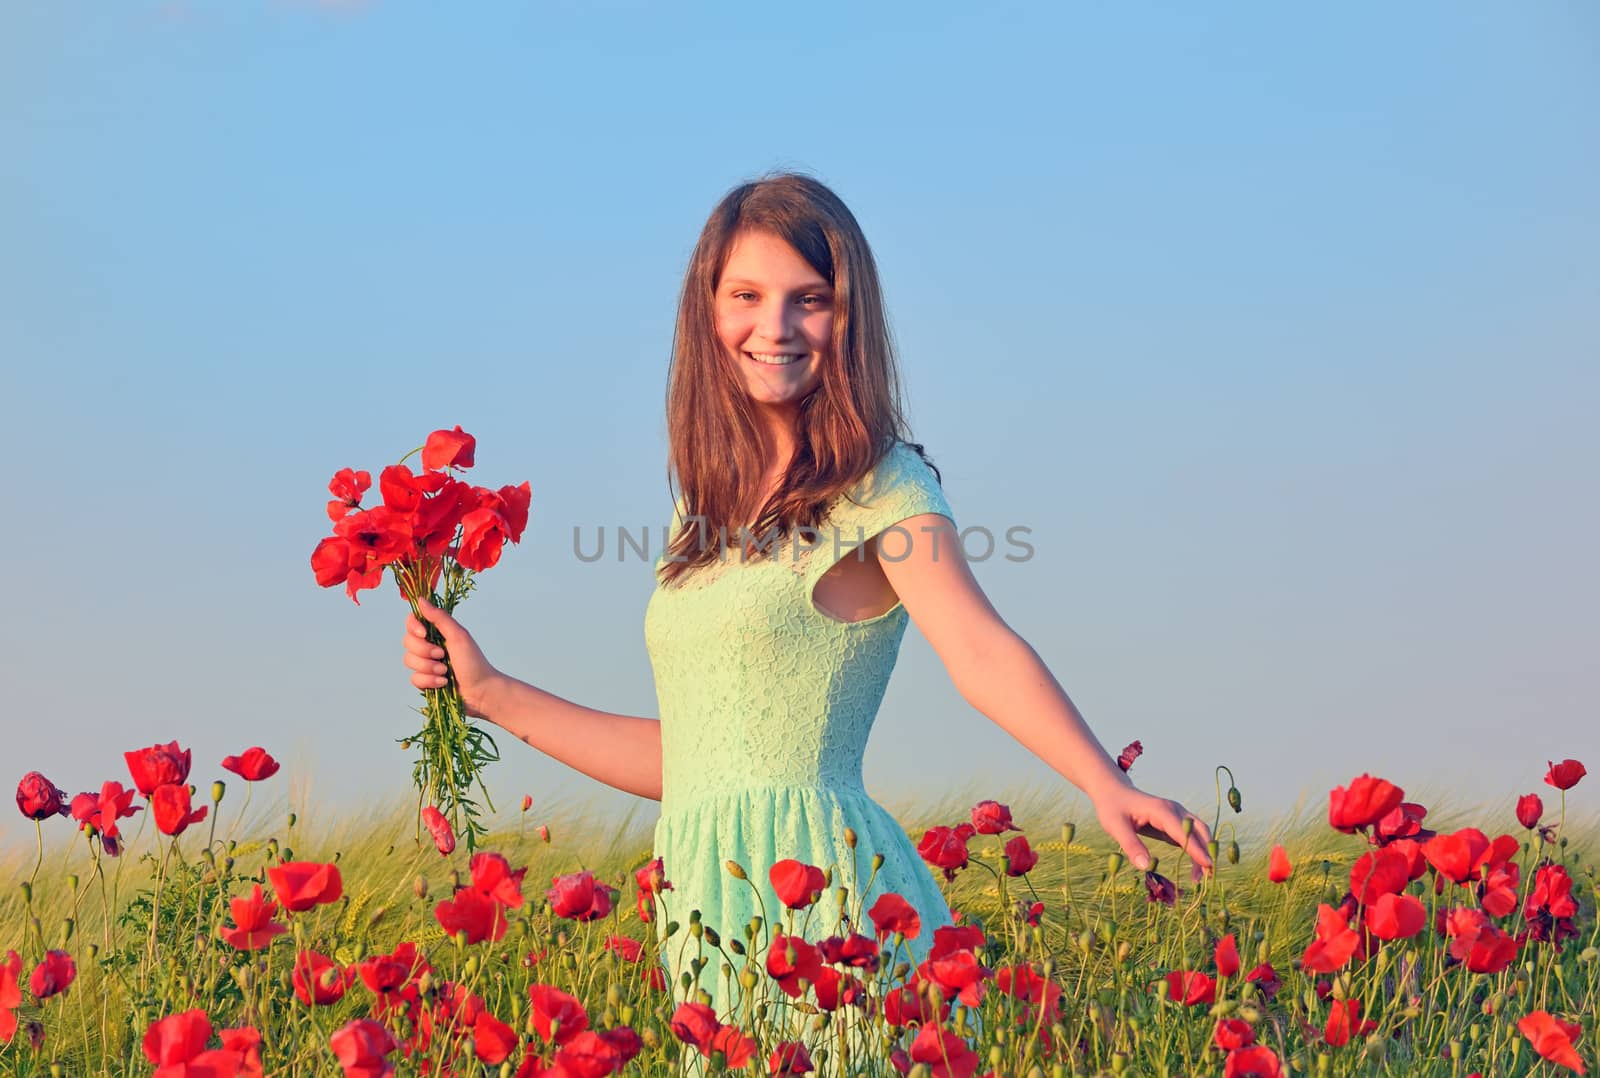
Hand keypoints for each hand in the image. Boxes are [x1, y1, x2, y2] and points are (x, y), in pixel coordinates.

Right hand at [402, 599, 504, 720]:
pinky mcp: (425, 681)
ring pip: (409, 661)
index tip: (425, 634)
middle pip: (407, 642)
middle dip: (424, 651)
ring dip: (428, 667)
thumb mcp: (458, 636)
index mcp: (437, 632)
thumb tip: (420, 599)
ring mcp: (426, 664)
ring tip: (445, 671)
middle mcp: (429, 645)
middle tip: (442, 655)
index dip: (413, 628)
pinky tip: (443, 683)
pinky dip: (429, 681)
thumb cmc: (474, 662)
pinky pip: (414, 679)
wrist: (481, 692)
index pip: (412, 622)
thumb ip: (440, 618)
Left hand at [1091, 778, 1214, 882]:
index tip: (1208, 865)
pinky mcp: (1174, 822)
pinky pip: (1191, 836)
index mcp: (1161, 810)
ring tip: (1202, 876)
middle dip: (1205, 852)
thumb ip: (1131, 845)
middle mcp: (1174, 810)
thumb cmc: (1113, 808)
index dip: (1196, 848)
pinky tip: (1195, 867)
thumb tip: (1145, 867)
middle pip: (1198, 830)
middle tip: (1207, 877)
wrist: (1114, 792)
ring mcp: (1177, 815)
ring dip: (1203, 852)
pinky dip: (1196, 850)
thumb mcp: (1115, 826)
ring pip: (1199, 833)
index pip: (1183, 831)